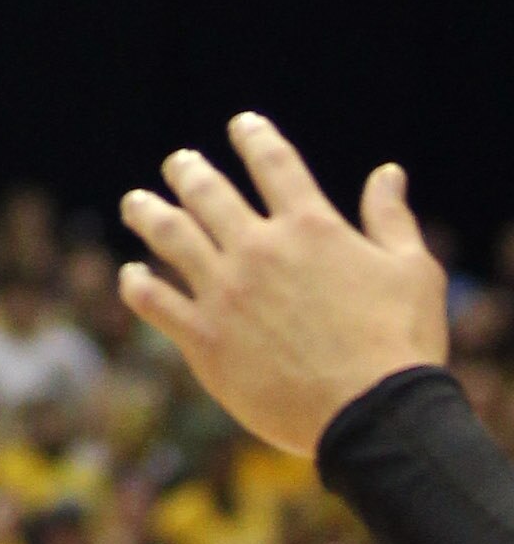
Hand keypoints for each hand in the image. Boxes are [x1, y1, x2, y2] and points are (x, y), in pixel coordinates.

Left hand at [118, 110, 446, 454]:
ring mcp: (226, 293)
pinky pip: (155, 303)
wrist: (375, 418)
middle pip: (207, 191)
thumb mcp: (412, 271)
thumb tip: (388, 172)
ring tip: (135, 204)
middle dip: (188, 170)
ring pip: (169, 235)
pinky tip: (131, 276)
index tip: (242, 124)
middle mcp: (259, 250)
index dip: (254, 136)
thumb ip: (391, 218)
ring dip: (147, 213)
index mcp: (310, 227)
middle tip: (180, 163)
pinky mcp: (206, 340)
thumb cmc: (401, 346)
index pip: (273, 163)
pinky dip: (137, 285)